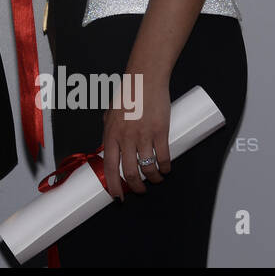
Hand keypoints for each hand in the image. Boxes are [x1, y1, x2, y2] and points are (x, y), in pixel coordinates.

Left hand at [102, 71, 170, 198]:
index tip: (117, 195)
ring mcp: (143, 135)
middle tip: (140, 190)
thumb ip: (110, 131)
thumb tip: (109, 147)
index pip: (109, 166)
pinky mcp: (160, 132)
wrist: (144, 80)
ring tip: (155, 179)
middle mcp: (125, 137)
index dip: (113, 184)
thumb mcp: (110, 114)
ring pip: (148, 168)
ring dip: (153, 179)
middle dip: (136, 187)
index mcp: (111, 134)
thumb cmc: (127, 95)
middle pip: (130, 172)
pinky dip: (165, 168)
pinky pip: (163, 157)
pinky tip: (166, 169)